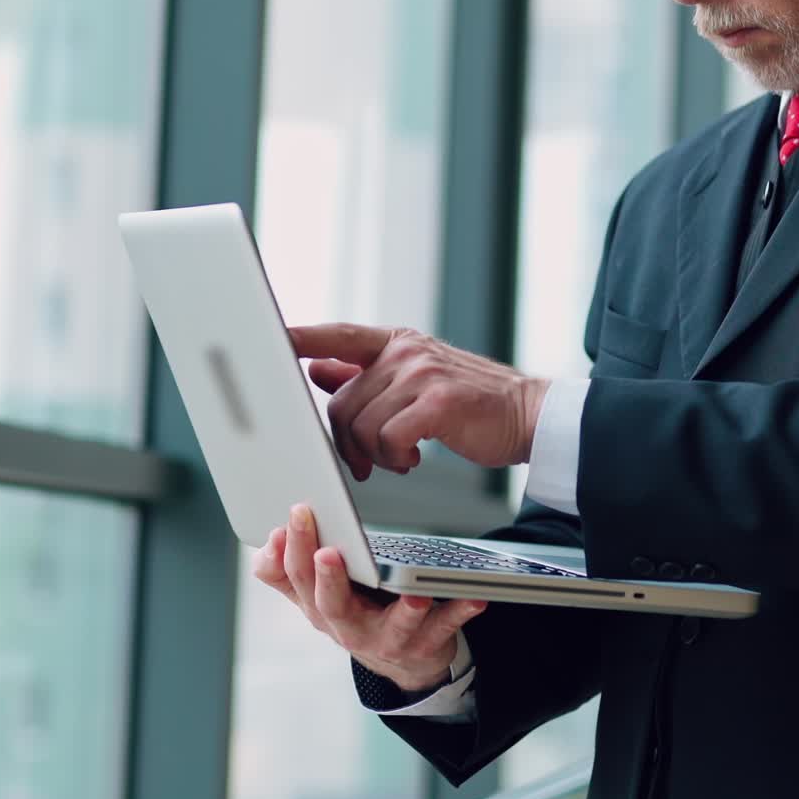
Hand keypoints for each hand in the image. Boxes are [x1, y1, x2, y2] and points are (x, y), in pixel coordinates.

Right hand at [252, 503, 486, 691]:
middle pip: (332, 606)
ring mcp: (390, 640)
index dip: (293, 549)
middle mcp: (351, 629)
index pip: (297, 579)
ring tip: (414, 592)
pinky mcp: (426, 644)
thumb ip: (287, 572)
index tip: (295, 516)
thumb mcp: (318, 597)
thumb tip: (265, 543)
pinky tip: (475, 598)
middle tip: (327, 551)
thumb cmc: (358, 614)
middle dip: (327, 578)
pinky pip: (445, 628)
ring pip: (394, 627)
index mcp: (321, 609)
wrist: (402, 662)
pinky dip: (459, 612)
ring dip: (404, 610)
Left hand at [289, 322, 549, 480]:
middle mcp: (407, 352)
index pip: (338, 335)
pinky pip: (388, 439)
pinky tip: (414, 460)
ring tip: (400, 459)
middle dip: (347, 443)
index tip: (270, 338)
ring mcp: (423, 373)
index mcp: (398, 343)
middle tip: (367, 463)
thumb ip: (367, 374)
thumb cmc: (471, 404)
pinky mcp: (438, 402)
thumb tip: (317, 369)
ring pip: (362, 425)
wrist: (528, 415)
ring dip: (375, 456)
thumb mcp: (417, 380)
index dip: (302, 338)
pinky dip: (395, 459)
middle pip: (342, 402)